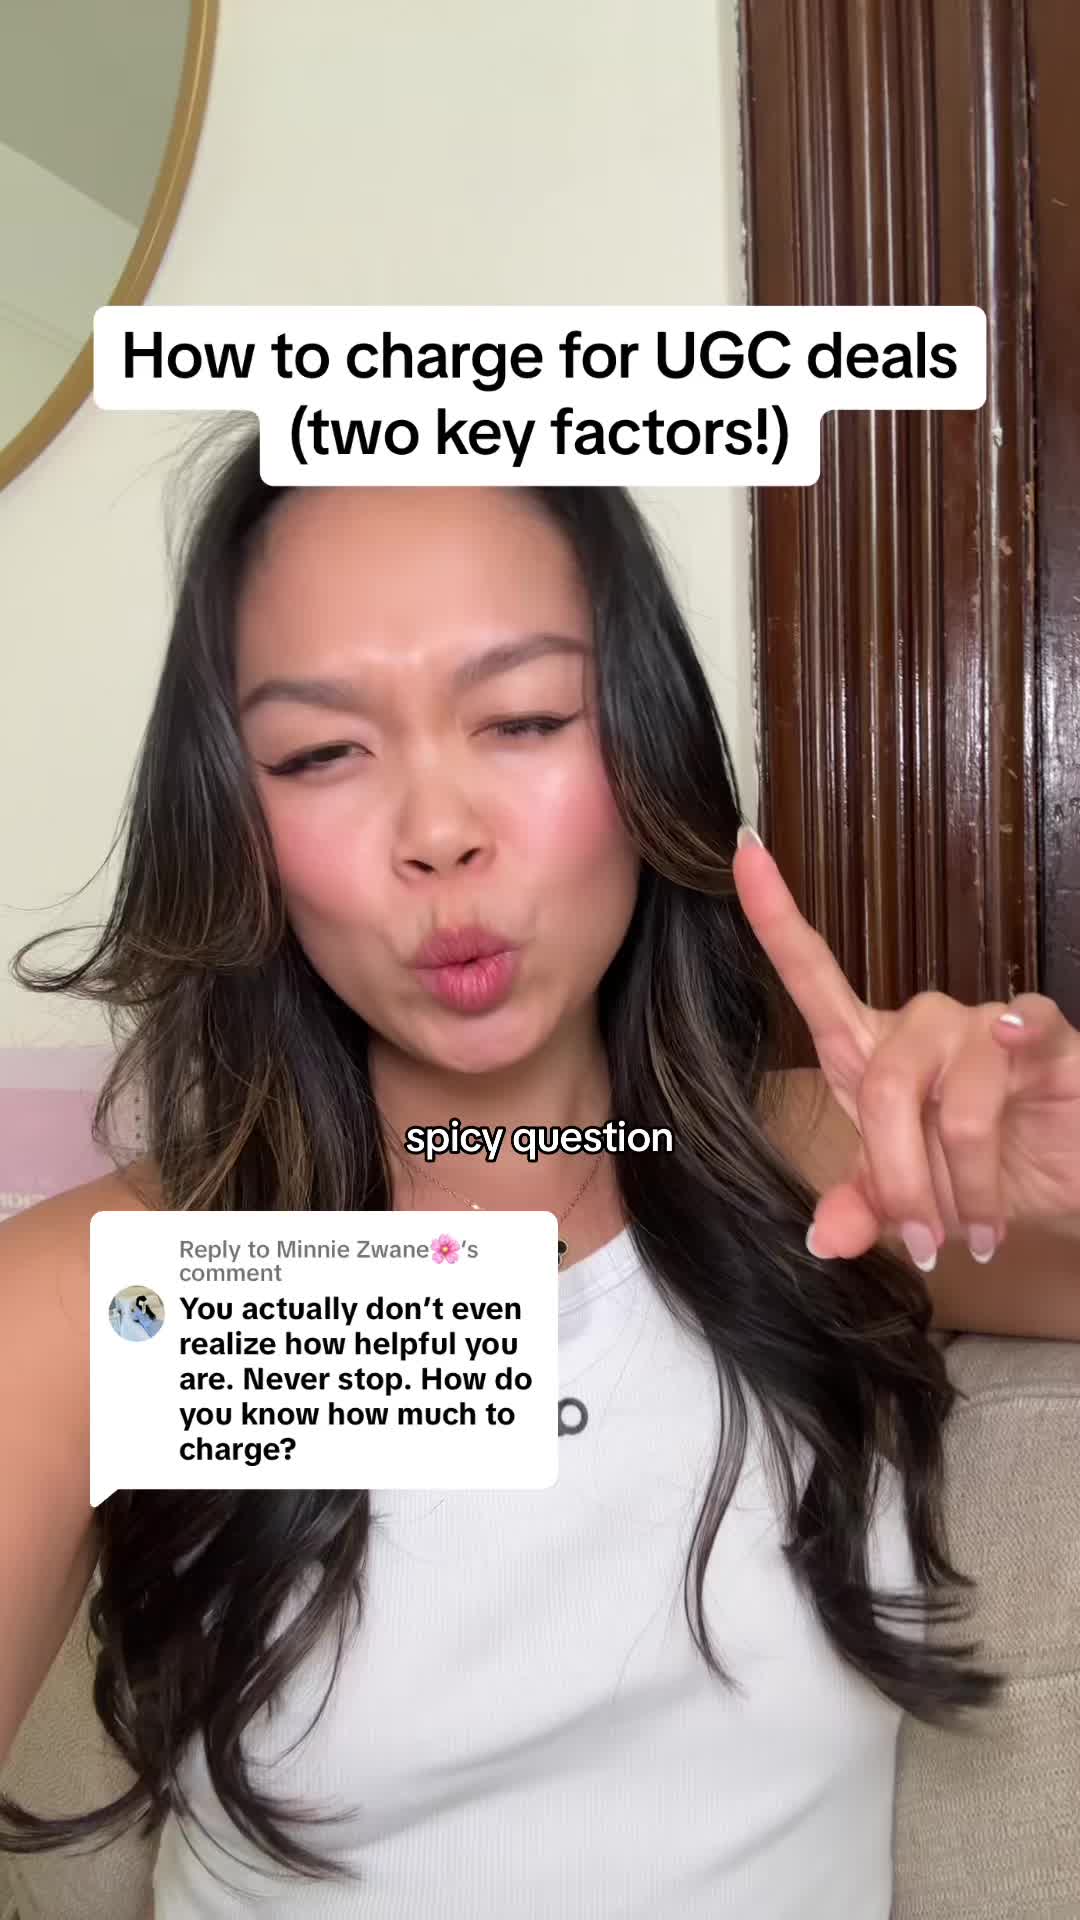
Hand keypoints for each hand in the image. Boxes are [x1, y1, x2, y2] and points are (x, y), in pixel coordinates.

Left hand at [733, 828, 1079, 1269]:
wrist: (1067, 1182)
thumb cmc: (978, 1179)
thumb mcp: (911, 1205)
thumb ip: (863, 1209)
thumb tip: (824, 1239)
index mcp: (869, 1052)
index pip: (811, 973)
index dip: (775, 917)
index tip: (743, 853)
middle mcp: (919, 1026)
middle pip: (883, 1084)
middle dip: (901, 1179)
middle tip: (926, 1241)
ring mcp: (983, 1022)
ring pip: (953, 1101)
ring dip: (965, 1184)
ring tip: (980, 1228)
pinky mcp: (1044, 1033)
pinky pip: (1018, 1039)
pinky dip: (1014, 1098)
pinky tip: (1028, 1115)